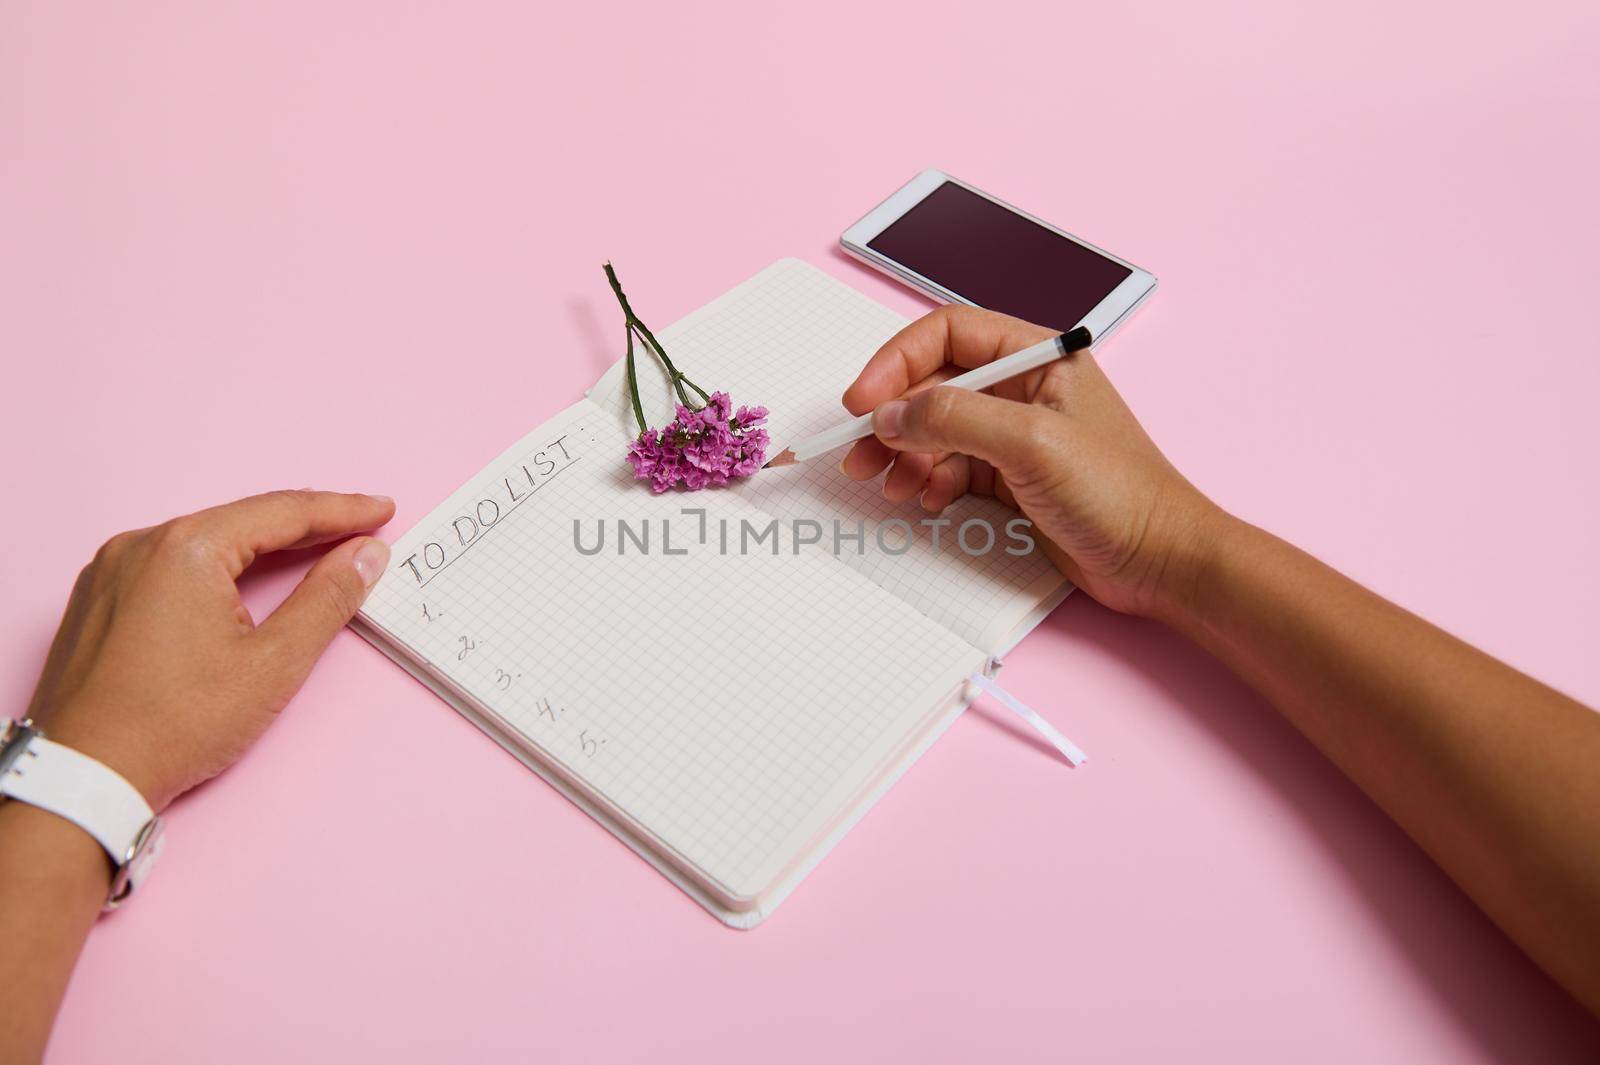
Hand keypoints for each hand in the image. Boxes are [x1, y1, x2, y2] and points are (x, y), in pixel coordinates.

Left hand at [24, 490, 394, 810]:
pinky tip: (244, 582)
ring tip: (314, 552)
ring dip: (263, 546)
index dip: (342, 512)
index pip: (283, 512)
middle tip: (360, 529)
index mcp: (185, 547)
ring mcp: (111, 569)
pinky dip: (219, 566)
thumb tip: (366, 556)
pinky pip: (172, 563)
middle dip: (306, 526)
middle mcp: (141, 544)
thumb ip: (327, 600)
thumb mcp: (273, 665)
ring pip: (207, 541)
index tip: (382, 511)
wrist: (84, 776)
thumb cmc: (175, 725)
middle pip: (243, 520)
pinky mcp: (99, 598)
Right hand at [841, 305, 1216, 618]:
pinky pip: (951, 467)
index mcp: (1039, 357)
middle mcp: (1025, 388)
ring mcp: (1017, 434)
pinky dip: (930, 481)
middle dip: (892, 418)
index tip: (864, 401)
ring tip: (891, 484)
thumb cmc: (1121, 494)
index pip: (947, 334)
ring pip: (937, 429)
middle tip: (859, 452)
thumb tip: (893, 414)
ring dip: (905, 454)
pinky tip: (928, 500)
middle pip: (934, 384)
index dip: (897, 362)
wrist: (1159, 561)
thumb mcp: (1031, 443)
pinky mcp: (1012, 478)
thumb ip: (955, 418)